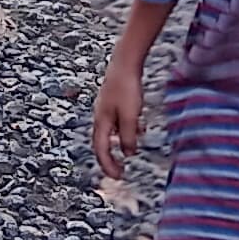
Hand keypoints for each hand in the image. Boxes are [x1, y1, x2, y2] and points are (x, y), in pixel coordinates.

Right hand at [93, 57, 145, 179]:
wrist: (125, 62)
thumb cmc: (126, 87)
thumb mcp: (130, 116)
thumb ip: (128, 136)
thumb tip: (128, 153)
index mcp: (101, 122)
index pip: (101, 150)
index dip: (108, 165)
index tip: (118, 177)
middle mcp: (100, 117)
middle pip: (102, 143)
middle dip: (110, 158)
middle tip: (119, 171)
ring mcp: (106, 108)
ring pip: (110, 132)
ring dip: (118, 144)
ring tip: (129, 150)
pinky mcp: (113, 101)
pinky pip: (117, 122)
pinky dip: (124, 130)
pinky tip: (138, 127)